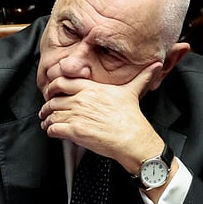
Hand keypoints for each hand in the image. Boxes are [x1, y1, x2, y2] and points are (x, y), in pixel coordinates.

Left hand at [39, 62, 164, 170]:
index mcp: (91, 88)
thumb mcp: (133, 92)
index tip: (52, 93)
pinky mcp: (75, 131)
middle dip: (47, 107)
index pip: (61, 82)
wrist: (133, 138)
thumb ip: (142, 77)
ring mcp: (77, 115)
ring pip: (51, 115)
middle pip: (53, 100)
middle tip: (46, 111)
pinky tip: (53, 132)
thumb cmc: (132, 117)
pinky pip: (53, 129)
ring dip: (47, 120)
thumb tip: (157, 65)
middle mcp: (81, 100)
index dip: (52, 88)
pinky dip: (50, 131)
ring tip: (47, 124)